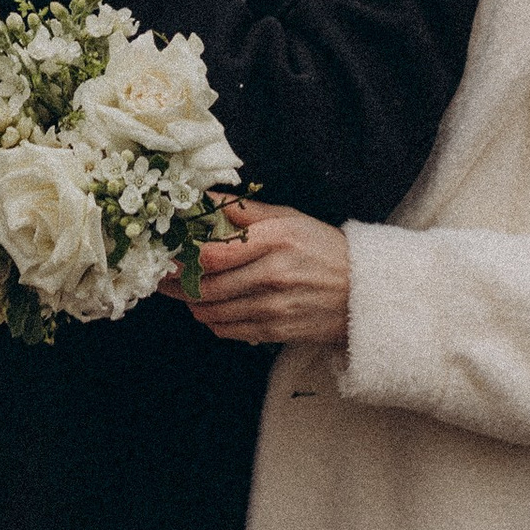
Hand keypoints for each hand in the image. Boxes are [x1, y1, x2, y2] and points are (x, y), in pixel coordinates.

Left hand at [179, 200, 352, 346]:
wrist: (364, 292)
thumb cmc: (324, 249)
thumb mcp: (290, 218)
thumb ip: (245, 211)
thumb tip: (206, 198)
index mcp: (275, 241)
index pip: (214, 253)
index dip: (184, 256)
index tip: (171, 252)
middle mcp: (272, 275)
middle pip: (207, 286)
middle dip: (178, 284)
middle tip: (165, 277)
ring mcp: (274, 307)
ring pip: (213, 311)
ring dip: (192, 304)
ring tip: (186, 292)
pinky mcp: (275, 330)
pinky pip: (228, 330)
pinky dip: (213, 321)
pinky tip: (212, 309)